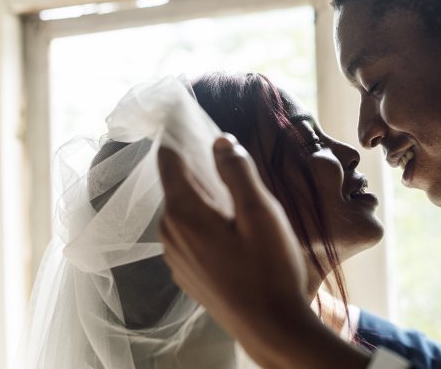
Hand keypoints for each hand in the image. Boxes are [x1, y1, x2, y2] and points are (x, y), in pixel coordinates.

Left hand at [158, 135, 370, 368]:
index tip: (182, 111)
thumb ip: (237, 172)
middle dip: (195, 163)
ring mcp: (176, 257)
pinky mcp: (187, 273)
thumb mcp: (261, 214)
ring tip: (231, 185)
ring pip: (182, 209)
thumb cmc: (270, 270)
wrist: (272, 329)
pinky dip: (203, 218)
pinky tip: (230, 223)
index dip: (176, 133)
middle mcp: (170, 233)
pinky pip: (188, 232)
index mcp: (184, 213)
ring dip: (202, 193)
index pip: (168, 159)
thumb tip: (221, 141)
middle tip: (220, 147)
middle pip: (176, 183)